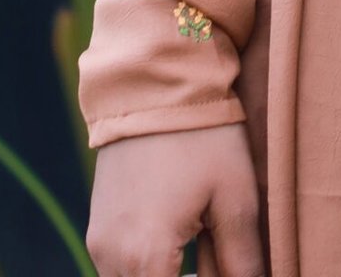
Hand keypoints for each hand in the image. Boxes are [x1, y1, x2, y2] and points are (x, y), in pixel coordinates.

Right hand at [85, 118, 262, 275]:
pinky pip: (119, 269)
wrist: (156, 83)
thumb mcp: (235, 197)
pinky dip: (147, 270)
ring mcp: (99, 243)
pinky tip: (181, 246)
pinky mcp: (98, 228)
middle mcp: (112, 258)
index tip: (222, 272)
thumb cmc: (203, 137)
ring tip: (200, 261)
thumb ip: (242, 261)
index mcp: (147, 258)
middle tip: (214, 265)